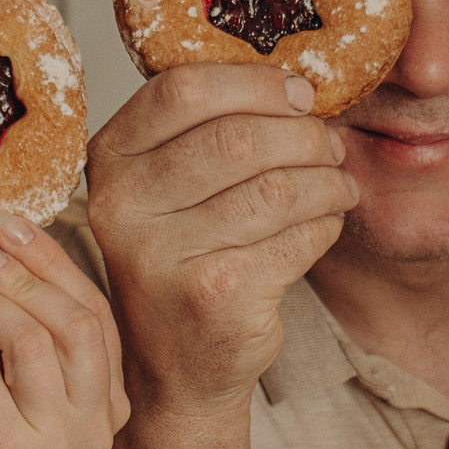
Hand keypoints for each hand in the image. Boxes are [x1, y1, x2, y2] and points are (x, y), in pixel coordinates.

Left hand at [0, 214, 130, 448]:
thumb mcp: (5, 377)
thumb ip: (11, 322)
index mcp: (108, 407)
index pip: (96, 316)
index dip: (55, 263)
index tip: (14, 223)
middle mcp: (93, 429)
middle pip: (74, 323)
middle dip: (24, 270)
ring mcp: (54, 445)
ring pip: (33, 339)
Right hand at [85, 65, 358, 414]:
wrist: (175, 365)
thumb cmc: (183, 258)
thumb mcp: (165, 187)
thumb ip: (204, 130)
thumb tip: (296, 84)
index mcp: (110, 159)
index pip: (183, 89)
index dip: (254, 82)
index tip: (299, 92)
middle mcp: (124, 205)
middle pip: (238, 137)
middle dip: (304, 136)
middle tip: (330, 146)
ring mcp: (165, 255)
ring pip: (278, 188)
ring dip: (327, 181)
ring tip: (338, 185)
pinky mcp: (215, 296)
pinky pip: (298, 237)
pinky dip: (326, 225)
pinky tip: (324, 225)